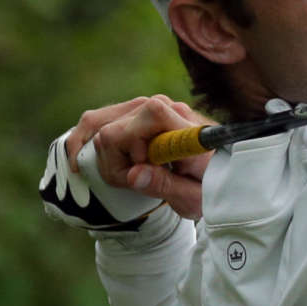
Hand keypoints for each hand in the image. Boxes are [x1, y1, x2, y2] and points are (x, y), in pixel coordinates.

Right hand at [65, 95, 214, 220]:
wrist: (221, 173)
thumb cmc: (211, 187)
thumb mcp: (193, 197)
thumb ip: (165, 186)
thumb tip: (133, 175)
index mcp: (184, 128)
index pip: (150, 115)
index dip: (134, 148)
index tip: (142, 172)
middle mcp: (165, 108)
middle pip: (113, 128)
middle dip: (114, 162)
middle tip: (134, 182)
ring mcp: (147, 108)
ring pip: (100, 121)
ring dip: (103, 153)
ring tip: (124, 174)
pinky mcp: (136, 113)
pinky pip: (100, 119)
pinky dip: (88, 139)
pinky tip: (85, 161)